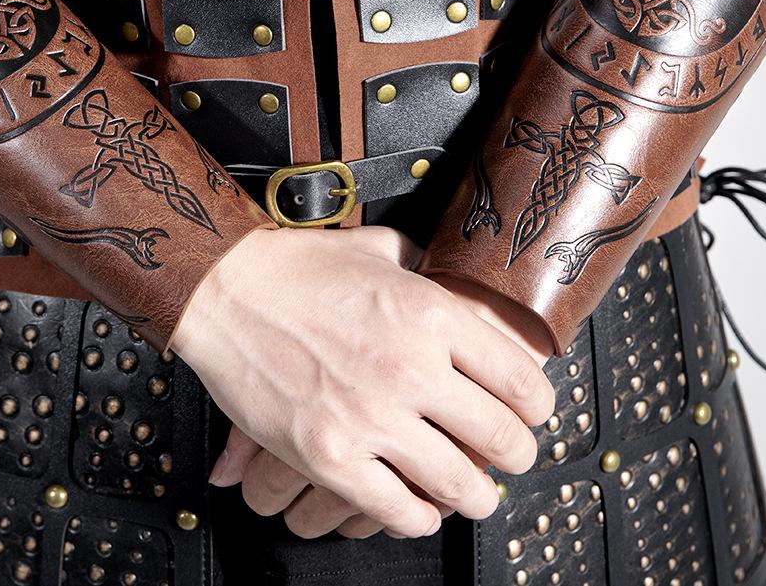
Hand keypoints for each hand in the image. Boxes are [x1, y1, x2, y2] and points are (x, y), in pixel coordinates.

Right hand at [172, 226, 554, 537]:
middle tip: (510, 457)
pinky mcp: (328, 455)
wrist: (225, 290)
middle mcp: (409, 367)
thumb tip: (451, 278)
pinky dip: (418, 517)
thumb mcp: (376, 249)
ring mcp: (369, 416)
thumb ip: (424, 264)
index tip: (532, 415)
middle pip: (502, 438)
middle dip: (516, 456)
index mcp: (430, 313)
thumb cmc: (296, 267)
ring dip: (477, 497)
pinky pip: (398, 510)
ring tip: (474, 493)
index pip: (522, 381)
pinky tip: (420, 507)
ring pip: (459, 486)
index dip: (540, 408)